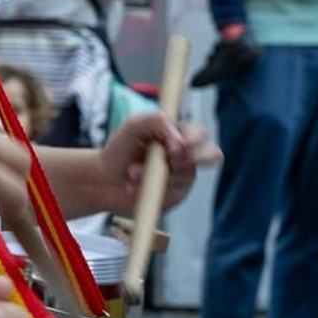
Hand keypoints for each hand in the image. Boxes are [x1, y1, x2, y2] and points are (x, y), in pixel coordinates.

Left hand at [94, 114, 221, 212]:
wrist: (104, 179)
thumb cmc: (120, 149)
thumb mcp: (134, 126)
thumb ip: (156, 121)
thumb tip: (179, 138)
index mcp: (179, 134)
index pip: (200, 133)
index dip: (193, 140)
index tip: (173, 148)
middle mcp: (186, 156)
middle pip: (212, 154)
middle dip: (191, 159)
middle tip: (169, 163)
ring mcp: (183, 178)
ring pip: (185, 176)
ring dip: (156, 175)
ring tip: (132, 173)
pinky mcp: (175, 197)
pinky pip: (173, 194)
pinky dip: (151, 189)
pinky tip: (133, 187)